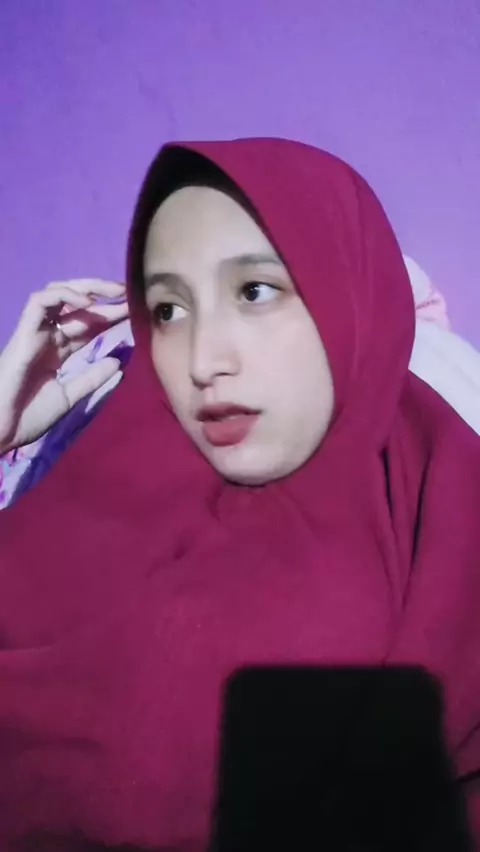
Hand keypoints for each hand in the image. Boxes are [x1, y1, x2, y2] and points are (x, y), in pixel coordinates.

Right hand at [0, 279, 128, 453]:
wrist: (1, 430)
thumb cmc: (28, 417)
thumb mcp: (69, 396)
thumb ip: (92, 378)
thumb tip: (118, 363)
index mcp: (56, 351)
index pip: (86, 325)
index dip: (108, 315)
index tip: (132, 311)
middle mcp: (46, 337)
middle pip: (75, 305)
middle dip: (102, 296)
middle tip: (128, 293)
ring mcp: (34, 332)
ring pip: (57, 293)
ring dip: (86, 288)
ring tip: (113, 291)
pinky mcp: (23, 332)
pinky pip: (40, 302)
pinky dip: (63, 295)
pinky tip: (88, 302)